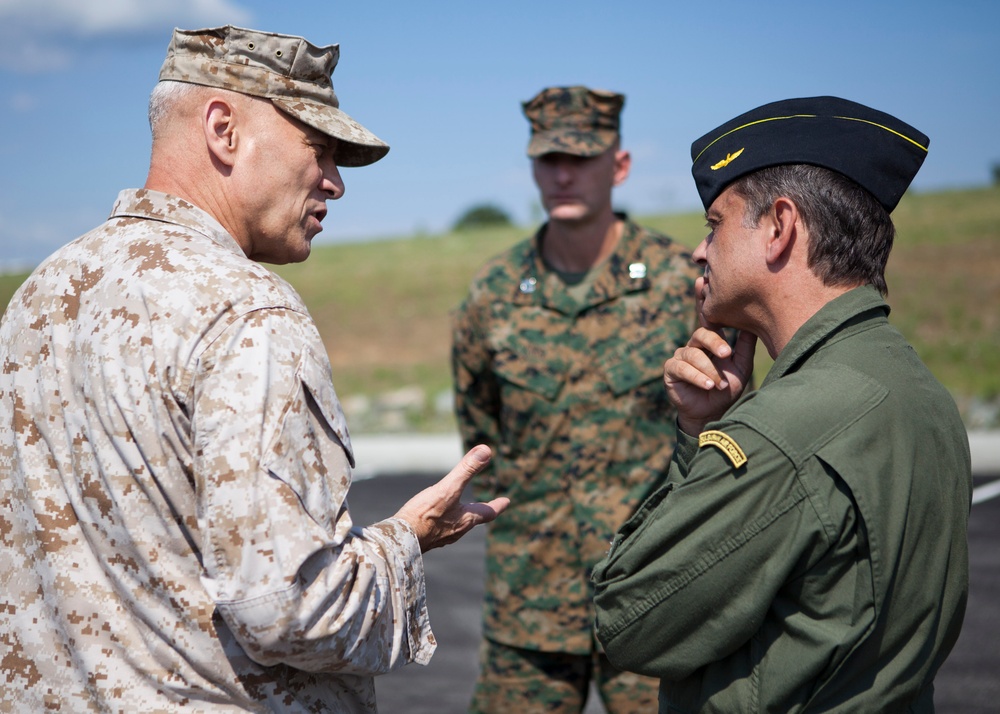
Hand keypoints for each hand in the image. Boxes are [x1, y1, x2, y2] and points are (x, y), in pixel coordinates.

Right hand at [393, 445, 509, 551]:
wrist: (401, 539)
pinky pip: (440, 530)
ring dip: (461, 518)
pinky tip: (434, 521)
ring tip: (460, 513)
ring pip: (457, 526)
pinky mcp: (427, 539)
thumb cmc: (425, 514)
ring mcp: (441, 537)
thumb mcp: (448, 488)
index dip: (498, 505)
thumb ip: (467, 470)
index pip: (488, 512)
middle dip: (480, 512)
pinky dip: (443, 523)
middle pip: (473, 520)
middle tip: (488, 508)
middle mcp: (457, 530)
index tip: (507, 501)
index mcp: (466, 519)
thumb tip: (486, 451)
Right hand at [665, 278, 755, 434]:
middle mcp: (693, 345)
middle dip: (715, 343)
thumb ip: (745, 347)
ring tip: (719, 384)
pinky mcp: (671, 371)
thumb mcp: (741, 367)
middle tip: (727, 355)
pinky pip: (682, 368)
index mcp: (709, 341)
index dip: (702, 299)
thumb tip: (754, 324)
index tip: (701, 282)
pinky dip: (697, 377)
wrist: (712, 413)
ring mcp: (680, 356)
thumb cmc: (726, 389)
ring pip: (693, 353)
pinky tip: (709, 386)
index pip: (706, 317)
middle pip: (702, 333)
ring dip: (709, 369)